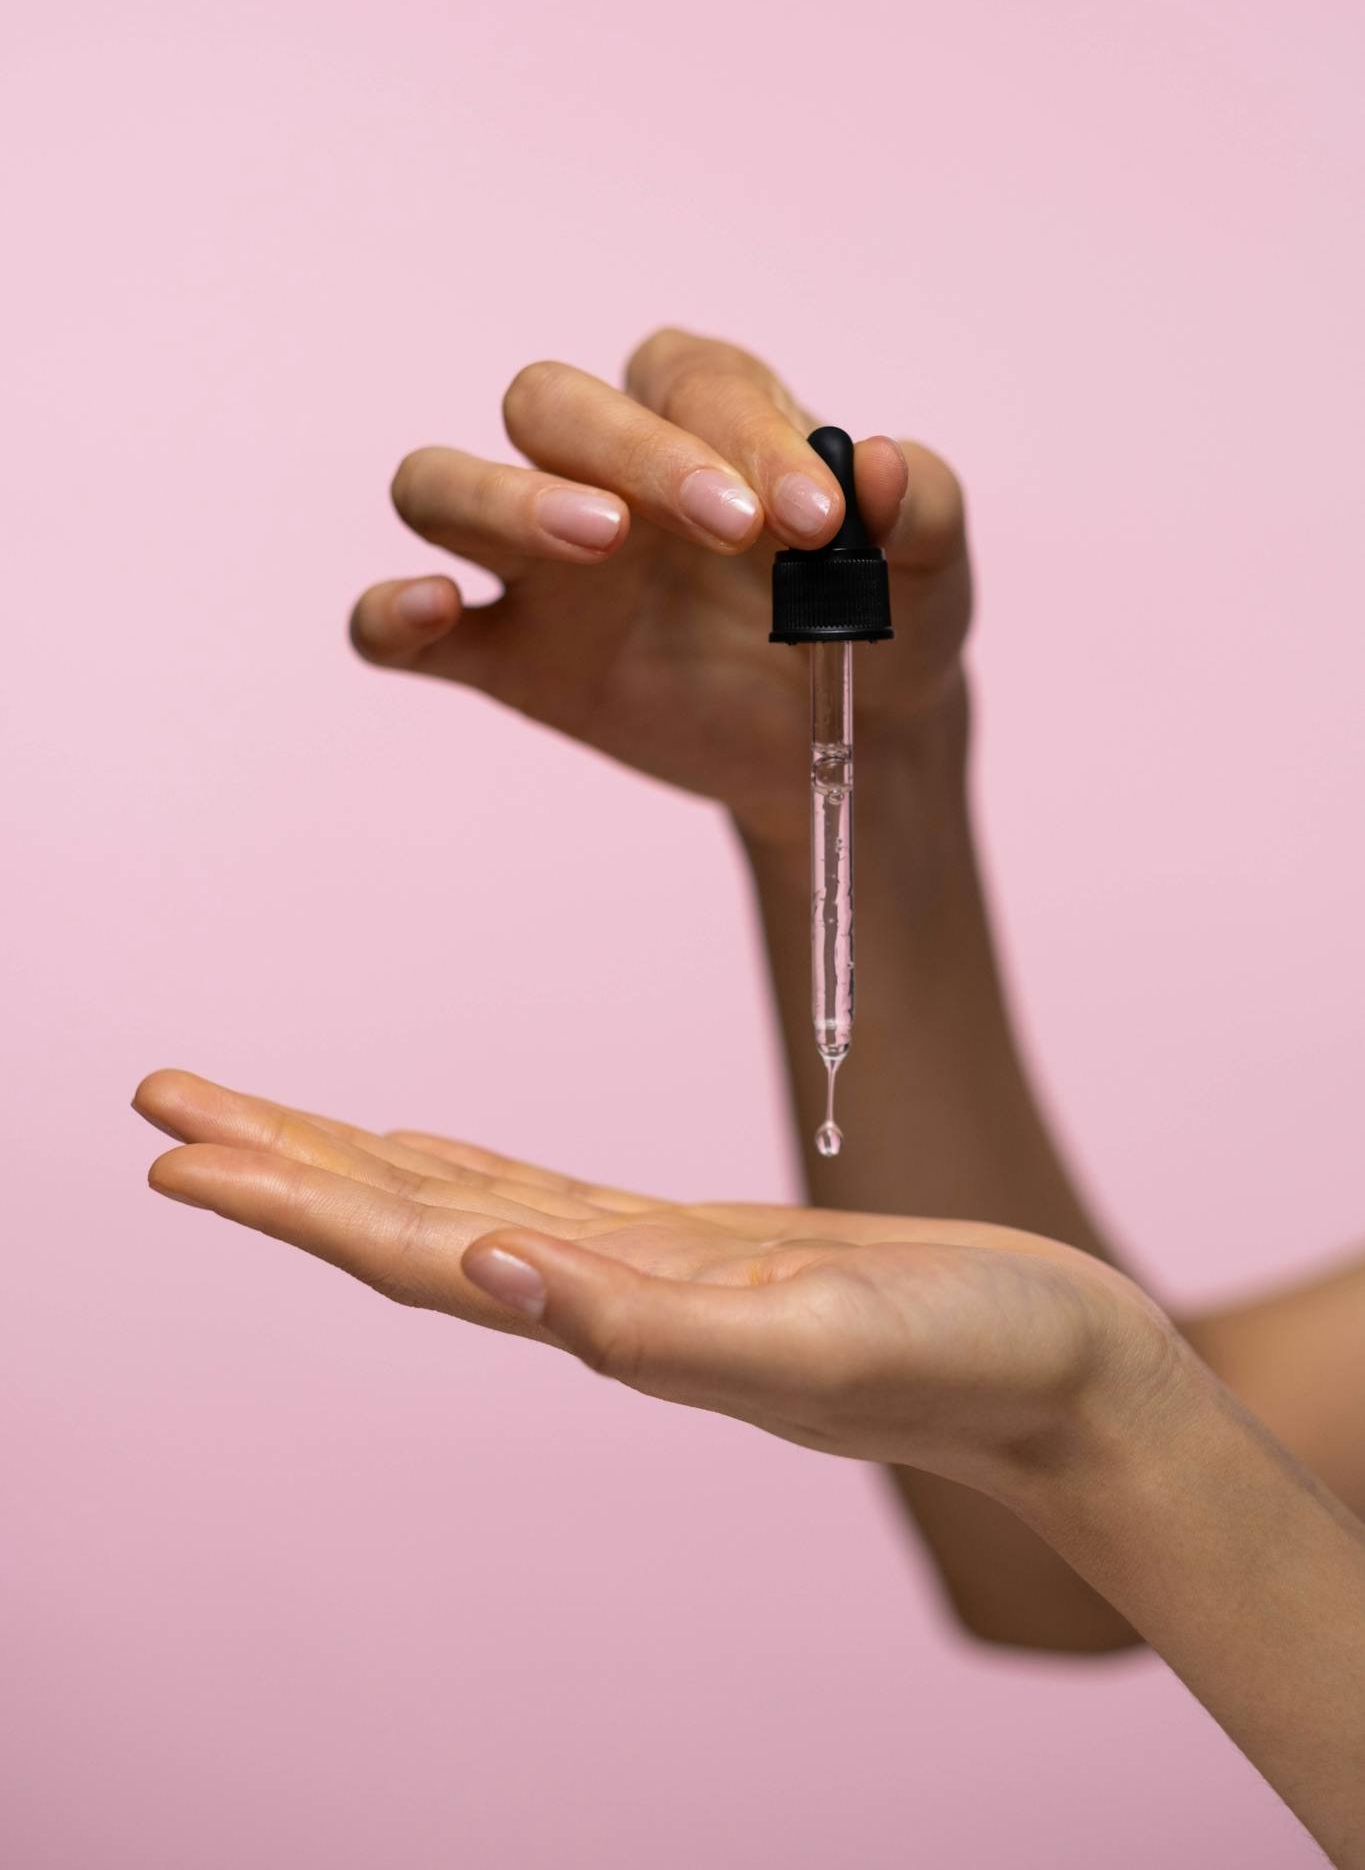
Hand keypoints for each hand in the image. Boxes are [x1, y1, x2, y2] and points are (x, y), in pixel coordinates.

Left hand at [134, 1070, 1173, 1498]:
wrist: (1063, 1374)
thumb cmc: (968, 1365)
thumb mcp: (814, 1345)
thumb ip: (647, 1327)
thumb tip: (486, 1274)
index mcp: (612, 1315)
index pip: (411, 1251)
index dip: (290, 1202)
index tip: (175, 1154)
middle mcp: (602, 1294)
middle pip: (405, 1217)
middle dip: (279, 1158)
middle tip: (161, 1098)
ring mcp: (644, 1269)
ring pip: (463, 1199)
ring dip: (350, 1159)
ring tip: (254, 1118)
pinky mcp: (697, 1245)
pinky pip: (549, 1195)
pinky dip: (468, 1167)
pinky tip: (427, 1154)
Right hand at [350, 329, 970, 844]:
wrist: (853, 741)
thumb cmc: (884, 624)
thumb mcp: (936, 570)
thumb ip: (925, 506)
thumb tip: (880, 464)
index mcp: (701, 415)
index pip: (687, 380)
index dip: (744, 432)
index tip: (816, 523)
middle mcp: (601, 468)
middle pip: (545, 401)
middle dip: (628, 448)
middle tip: (726, 530)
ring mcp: (539, 563)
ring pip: (441, 484)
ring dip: (502, 499)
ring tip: (598, 544)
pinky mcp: (506, 654)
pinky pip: (398, 628)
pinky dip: (390, 616)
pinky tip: (431, 614)